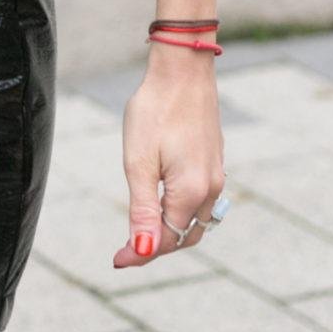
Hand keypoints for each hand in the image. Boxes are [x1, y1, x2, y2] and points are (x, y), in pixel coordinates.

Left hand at [111, 51, 226, 267]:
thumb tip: (143, 252)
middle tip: (127, 250)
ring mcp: (216, 175)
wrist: (182, 69)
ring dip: (171, 229)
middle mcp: (210, 189)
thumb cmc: (155, 110)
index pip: (166, 239)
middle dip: (158, 246)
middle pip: (185, 234)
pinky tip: (161, 202)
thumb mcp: (139, 162)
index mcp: (190, 192)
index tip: (116, 261)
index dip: (141, 254)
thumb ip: (142, 210)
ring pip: (195, 219)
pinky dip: (181, 210)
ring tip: (142, 230)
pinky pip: (201, 200)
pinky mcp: (214, 161)